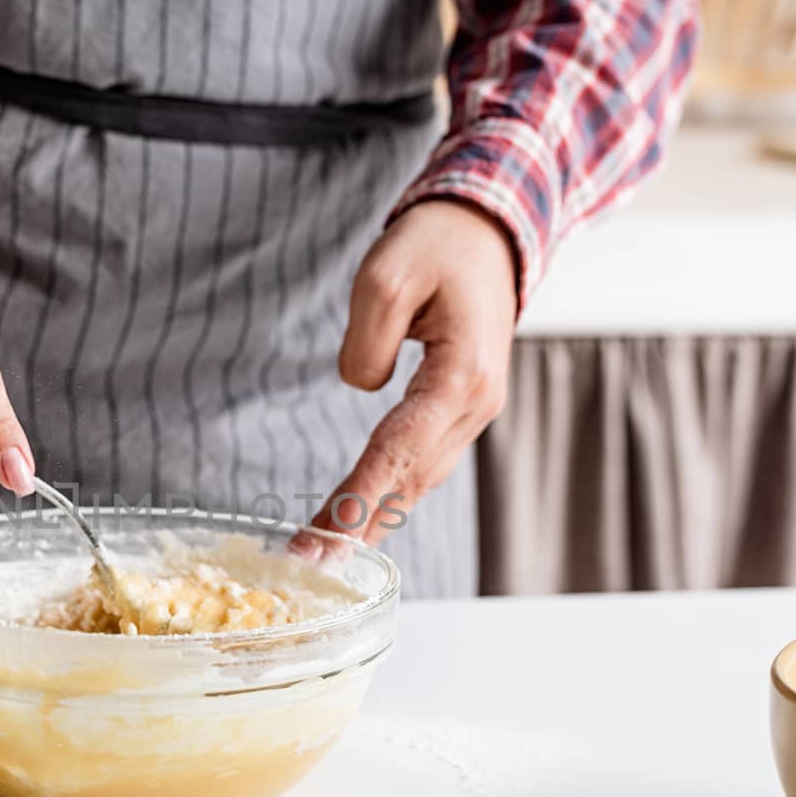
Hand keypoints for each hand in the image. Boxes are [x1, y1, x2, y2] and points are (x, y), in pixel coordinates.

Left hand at [306, 199, 517, 547]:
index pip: (398, 452)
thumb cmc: (438, 247)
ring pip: (417, 476)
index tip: (321, 544)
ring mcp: (472, 410)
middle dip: (358, 524)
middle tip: (307, 564)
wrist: (488, 232)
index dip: (356, 502)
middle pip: (409, 478)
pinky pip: (421, 459)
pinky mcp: (459, 407)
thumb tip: (362, 389)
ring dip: (373, 516)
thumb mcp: (386, 275)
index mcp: (462, 377)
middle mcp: (476, 405)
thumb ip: (367, 344)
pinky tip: (358, 514)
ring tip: (324, 553)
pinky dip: (388, 489)